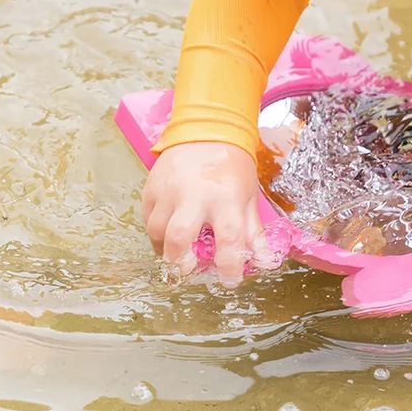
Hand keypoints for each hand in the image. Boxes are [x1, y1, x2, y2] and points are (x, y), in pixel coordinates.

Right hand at [142, 141, 268, 286]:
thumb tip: (264, 262)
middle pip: (178, 238)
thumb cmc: (232, 165)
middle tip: (187, 268)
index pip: (229, 239)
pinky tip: (167, 232)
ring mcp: (169, 190)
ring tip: (177, 252)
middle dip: (179, 262)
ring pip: (157, 231)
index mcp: (225, 197)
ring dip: (165, 249)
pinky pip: (147, 218)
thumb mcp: (247, 196)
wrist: (207, 129)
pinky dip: (155, 232)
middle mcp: (194, 195)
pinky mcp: (151, 187)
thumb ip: (252, 231)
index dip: (230, 266)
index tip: (230, 281)